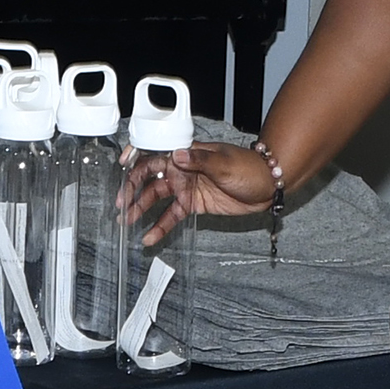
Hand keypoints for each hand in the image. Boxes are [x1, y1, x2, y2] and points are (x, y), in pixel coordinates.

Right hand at [123, 141, 279, 242]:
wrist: (267, 186)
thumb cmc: (249, 167)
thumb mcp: (224, 163)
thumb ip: (200, 161)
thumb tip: (178, 155)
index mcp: (186, 153)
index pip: (155, 151)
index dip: (136, 156)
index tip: (122, 165)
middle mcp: (182, 169)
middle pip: (150, 177)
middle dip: (133, 189)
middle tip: (121, 204)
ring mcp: (186, 186)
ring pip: (157, 197)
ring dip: (141, 208)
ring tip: (127, 221)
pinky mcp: (193, 204)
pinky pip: (172, 215)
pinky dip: (160, 226)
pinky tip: (150, 237)